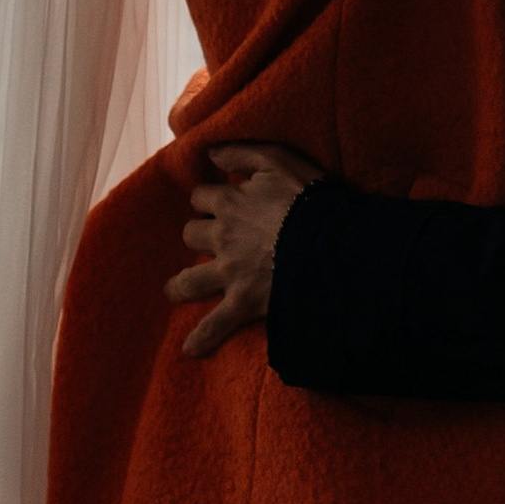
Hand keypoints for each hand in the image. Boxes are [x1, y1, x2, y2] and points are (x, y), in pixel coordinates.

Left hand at [164, 141, 323, 359]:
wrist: (329, 244)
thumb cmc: (307, 198)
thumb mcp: (278, 160)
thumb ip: (242, 153)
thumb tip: (210, 153)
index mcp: (228, 202)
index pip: (200, 197)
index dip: (209, 199)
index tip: (218, 203)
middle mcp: (221, 237)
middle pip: (191, 234)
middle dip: (198, 235)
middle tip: (211, 240)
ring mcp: (229, 273)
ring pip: (190, 279)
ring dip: (181, 285)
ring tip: (175, 290)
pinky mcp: (242, 302)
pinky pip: (216, 324)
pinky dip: (202, 338)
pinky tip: (190, 350)